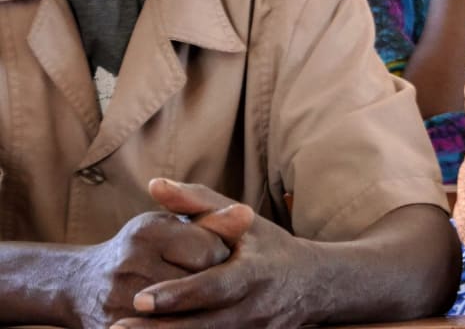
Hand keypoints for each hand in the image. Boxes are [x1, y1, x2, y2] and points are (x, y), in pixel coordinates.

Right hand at [70, 205, 241, 327]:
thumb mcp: (170, 225)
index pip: (210, 250)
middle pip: (200, 284)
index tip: (222, 258)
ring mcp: (119, 303)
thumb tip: (247, 214)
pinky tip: (191, 316)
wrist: (80, 286)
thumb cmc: (140, 249)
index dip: (224, 257)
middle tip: (218, 285)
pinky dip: (185, 323)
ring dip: (202, 309)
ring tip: (204, 300)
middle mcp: (129, 265)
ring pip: (186, 313)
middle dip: (214, 287)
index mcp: (147, 233)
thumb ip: (211, 220)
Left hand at [109, 179, 313, 327]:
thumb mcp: (243, 220)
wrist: (313, 285)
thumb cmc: (269, 247)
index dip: (179, 295)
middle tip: (117, 328)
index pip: (214, 287)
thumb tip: (155, 184)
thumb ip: (199, 202)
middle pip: (203, 326)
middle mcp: (255, 308)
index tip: (140, 299)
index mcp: (255, 272)